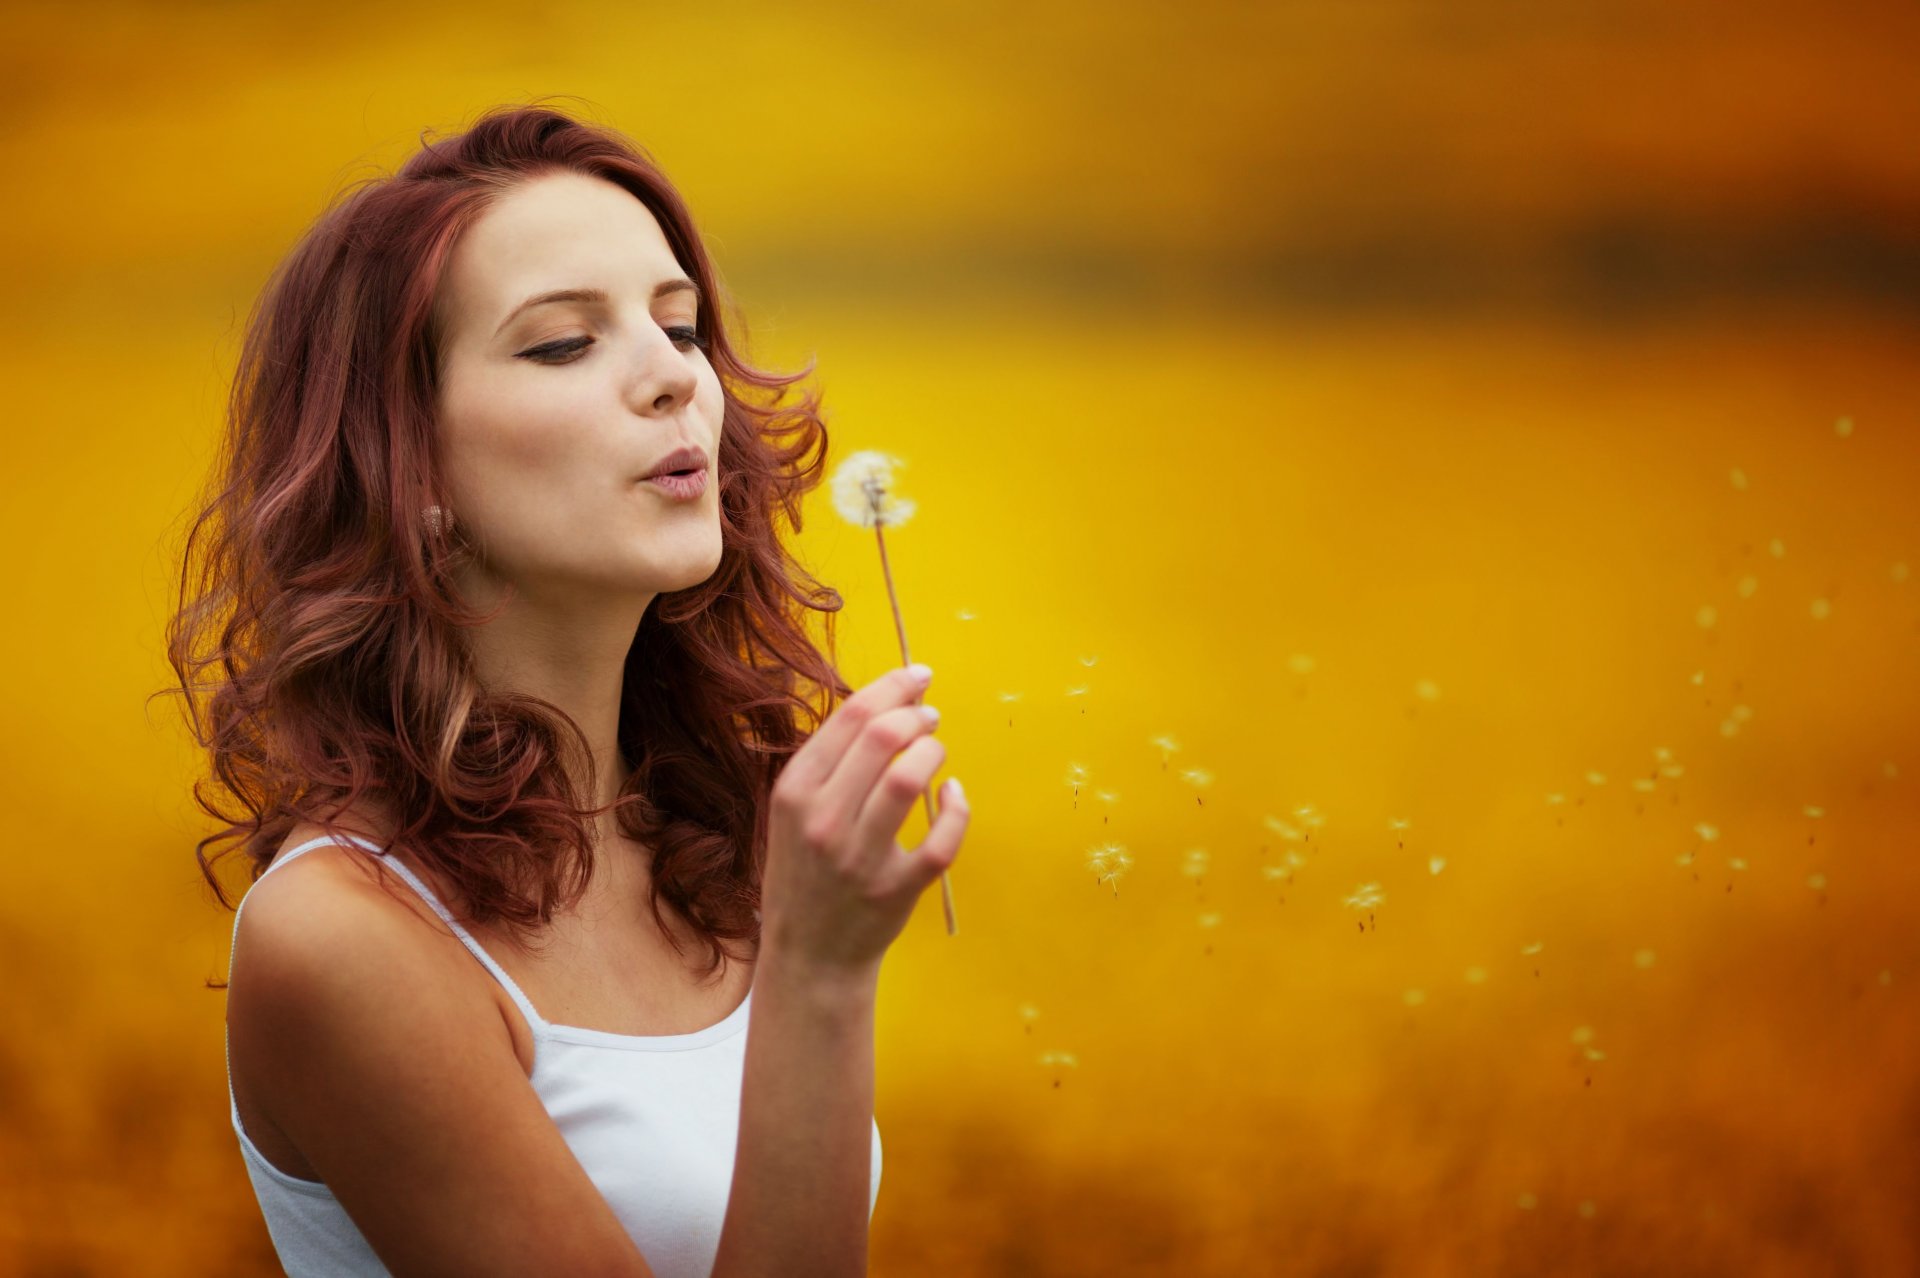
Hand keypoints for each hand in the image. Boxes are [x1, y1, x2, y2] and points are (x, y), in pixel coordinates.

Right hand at [759, 664, 968, 976]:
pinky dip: (956, 810)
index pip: (850, 717)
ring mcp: (858, 859)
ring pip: (908, 781)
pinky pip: (941, 841)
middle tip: (930, 716)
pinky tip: (953, 796)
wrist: (808, 954)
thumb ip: (829, 762)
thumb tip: (885, 702)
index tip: (918, 676)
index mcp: (794, 792)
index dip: (892, 686)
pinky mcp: (894, 891)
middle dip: (916, 715)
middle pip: (880, 739)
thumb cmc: (807, 870)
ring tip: (936, 750)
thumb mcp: (794, 811)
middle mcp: (822, 821)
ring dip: (933, 753)